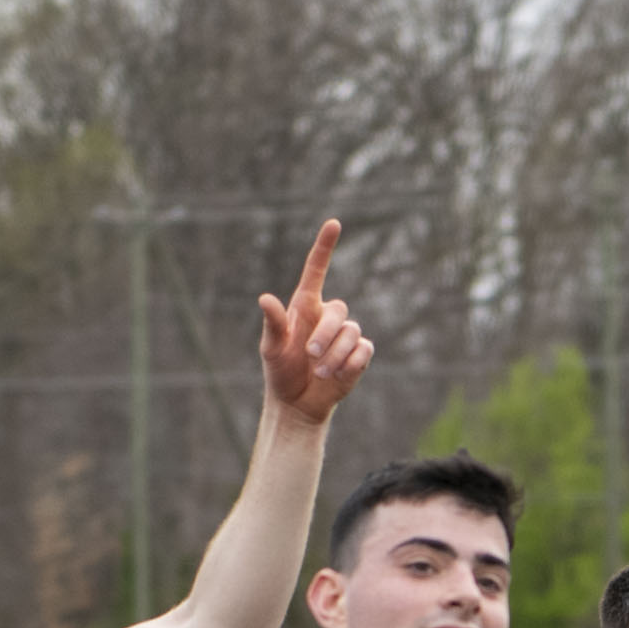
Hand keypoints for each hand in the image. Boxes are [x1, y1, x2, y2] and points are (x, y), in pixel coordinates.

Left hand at [255, 219, 374, 423]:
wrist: (296, 403)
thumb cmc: (280, 371)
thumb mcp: (271, 348)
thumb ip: (272, 324)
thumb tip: (264, 298)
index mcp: (305, 307)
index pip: (316, 271)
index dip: (325, 247)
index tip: (333, 224)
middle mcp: (327, 317)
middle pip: (338, 311)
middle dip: (325, 335)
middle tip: (309, 355)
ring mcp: (345, 335)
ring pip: (352, 332)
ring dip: (334, 354)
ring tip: (319, 371)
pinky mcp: (358, 355)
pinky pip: (364, 350)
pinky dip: (350, 363)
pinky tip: (337, 374)